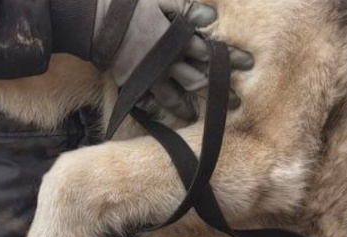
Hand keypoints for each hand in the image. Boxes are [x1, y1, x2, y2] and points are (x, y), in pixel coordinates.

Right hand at [95, 0, 253, 119]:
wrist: (97, 21)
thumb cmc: (131, 5)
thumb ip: (186, 9)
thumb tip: (211, 16)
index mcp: (179, 39)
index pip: (211, 52)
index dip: (231, 58)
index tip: (248, 65)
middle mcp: (169, 62)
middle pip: (200, 80)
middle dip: (219, 91)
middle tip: (235, 102)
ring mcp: (151, 76)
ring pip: (175, 97)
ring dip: (188, 107)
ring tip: (197, 115)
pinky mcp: (133, 83)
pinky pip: (148, 100)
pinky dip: (157, 107)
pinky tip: (163, 115)